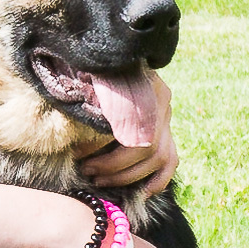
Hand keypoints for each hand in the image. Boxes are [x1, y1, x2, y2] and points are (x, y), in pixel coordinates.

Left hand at [74, 72, 176, 195]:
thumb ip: (87, 94)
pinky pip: (171, 160)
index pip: (130, 123)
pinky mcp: (168, 130)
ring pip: (160, 157)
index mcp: (143, 82)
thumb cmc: (93, 68)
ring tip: (99, 180)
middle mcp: (161, 100)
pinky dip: (158, 179)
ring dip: (128, 176)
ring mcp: (168, 116)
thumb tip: (77, 126)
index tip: (79, 152)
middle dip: (113, 165)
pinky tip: (141, 192)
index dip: (102, 144)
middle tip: (88, 171)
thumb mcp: (90, 76)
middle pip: (146, 145)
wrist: (114, 55)